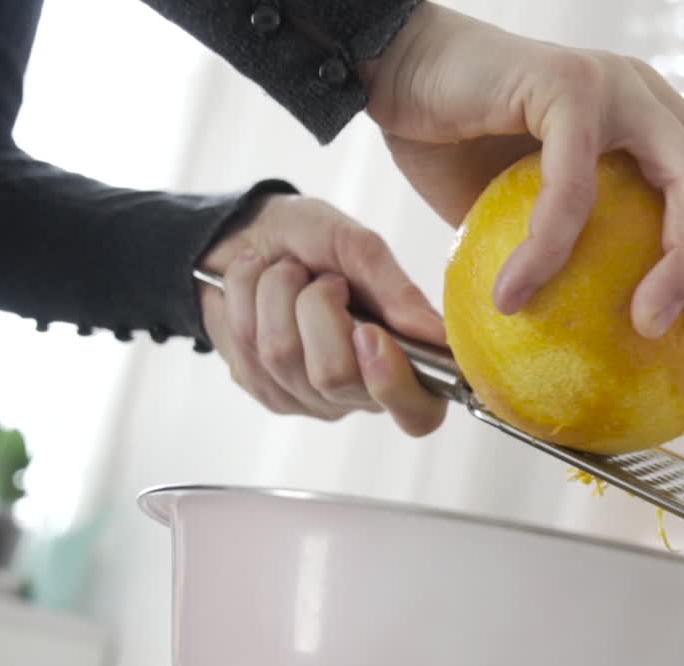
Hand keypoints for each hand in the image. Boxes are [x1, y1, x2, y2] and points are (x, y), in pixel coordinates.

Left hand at [198, 194, 446, 435]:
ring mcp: (309, 397)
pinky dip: (244, 300)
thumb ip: (398, 292)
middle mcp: (360, 391)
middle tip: (321, 278)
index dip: (394, 383)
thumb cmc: (314, 239)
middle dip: (315, 305)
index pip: (419, 415)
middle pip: (334, 375)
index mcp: (403, 360)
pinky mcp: (265, 391)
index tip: (369, 332)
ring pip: (282, 356)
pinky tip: (256, 293)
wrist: (247, 232)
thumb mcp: (358, 246)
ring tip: (284, 273)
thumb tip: (439, 335)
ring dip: (275, 293)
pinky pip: (246, 350)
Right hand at [361, 3, 683, 339]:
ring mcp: (616, 85)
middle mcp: (647, 98)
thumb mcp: (520, 215)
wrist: (395, 70)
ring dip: (683, 262)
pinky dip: (550, 249)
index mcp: (651, 123)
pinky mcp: (568, 84)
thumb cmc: (452, 145)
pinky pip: (576, 187)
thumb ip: (566, 256)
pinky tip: (514, 296)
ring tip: (645, 325)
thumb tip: (575, 345)